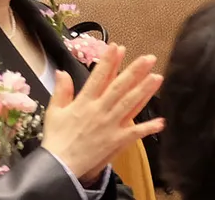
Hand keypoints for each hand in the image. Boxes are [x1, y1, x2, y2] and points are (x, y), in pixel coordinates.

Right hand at [37, 44, 164, 180]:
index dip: (108, 61)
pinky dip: (147, 128)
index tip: (117, 47)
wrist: (58, 167)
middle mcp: (99, 111)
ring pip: (130, 104)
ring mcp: (109, 125)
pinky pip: (134, 133)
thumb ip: (61, 91)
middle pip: (119, 88)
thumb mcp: (54, 113)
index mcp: (84, 103)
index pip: (98, 77)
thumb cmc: (56, 139)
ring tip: (158, 77)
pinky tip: (161, 121)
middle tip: (149, 58)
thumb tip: (62, 72)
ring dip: (145, 91)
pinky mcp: (116, 140)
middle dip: (135, 71)